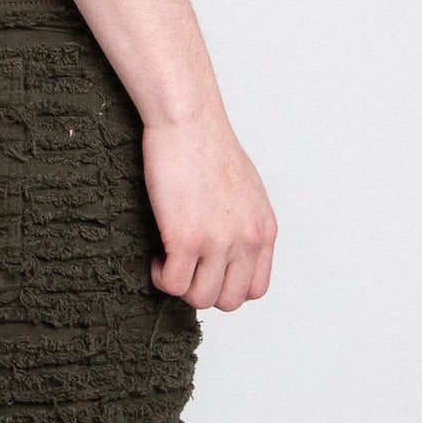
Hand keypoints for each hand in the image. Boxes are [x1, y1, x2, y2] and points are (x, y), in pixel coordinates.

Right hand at [143, 110, 276, 309]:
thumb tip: (230, 254)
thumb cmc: (209, 148)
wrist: (189, 121)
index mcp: (264, 230)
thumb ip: (245, 226)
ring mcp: (218, 242)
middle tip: (185, 267)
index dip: (227, 286)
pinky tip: (157, 254)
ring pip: (200, 299)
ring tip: (169, 259)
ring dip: (180, 286)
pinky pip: (173, 284)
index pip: (255, 289)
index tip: (207, 270)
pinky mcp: (186, 239)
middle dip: (203, 291)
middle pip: (228, 301)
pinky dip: (161, 276)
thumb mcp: (246, 192)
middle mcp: (246, 240)